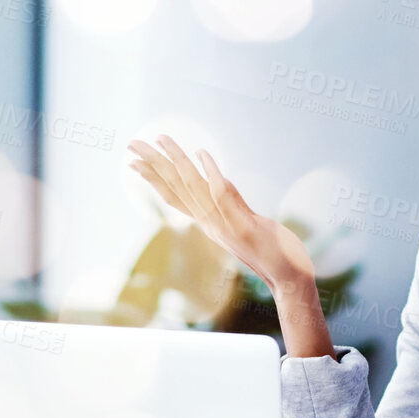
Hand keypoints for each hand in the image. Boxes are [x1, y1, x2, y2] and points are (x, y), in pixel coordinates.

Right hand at [126, 135, 315, 290]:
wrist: (288, 279)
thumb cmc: (270, 255)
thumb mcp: (242, 230)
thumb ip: (229, 212)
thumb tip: (220, 192)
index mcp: (208, 223)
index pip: (174, 198)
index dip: (152, 180)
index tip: (133, 163)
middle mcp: (211, 223)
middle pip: (176, 189)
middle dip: (153, 164)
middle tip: (131, 143)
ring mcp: (225, 224)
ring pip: (194, 187)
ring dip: (176, 160)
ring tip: (160, 139)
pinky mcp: (243, 224)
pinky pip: (223, 195)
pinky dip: (211, 172)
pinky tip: (201, 153)